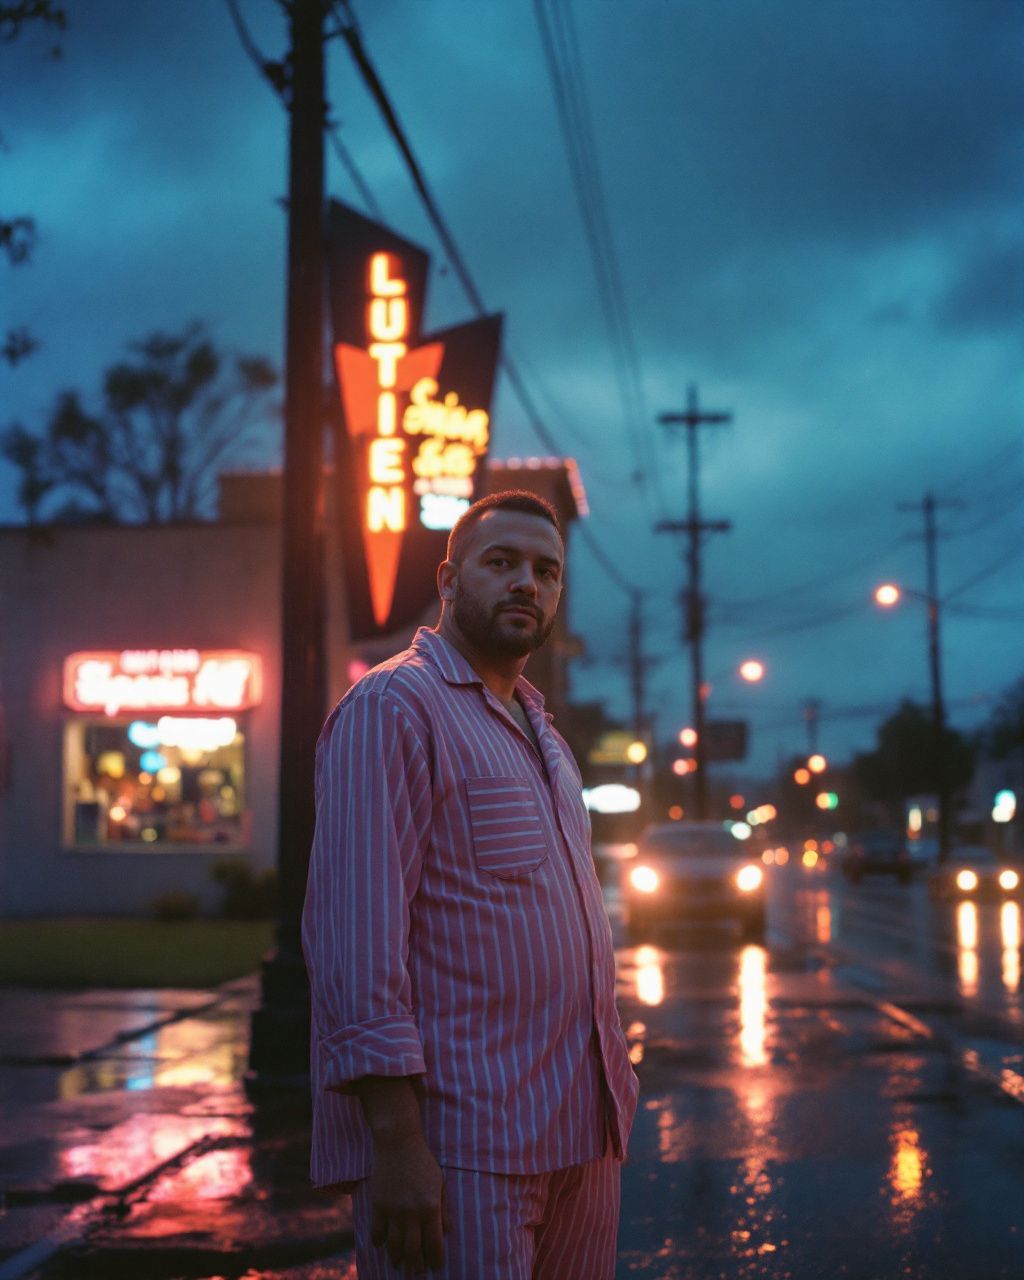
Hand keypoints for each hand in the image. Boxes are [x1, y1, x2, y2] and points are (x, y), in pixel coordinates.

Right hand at [369, 1131, 447, 1271]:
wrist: (398, 1142)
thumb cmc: (423, 1161)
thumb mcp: (440, 1182)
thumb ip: (443, 1209)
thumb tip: (446, 1233)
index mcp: (431, 1207)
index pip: (434, 1243)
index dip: (435, 1258)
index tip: (436, 1266)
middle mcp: (412, 1212)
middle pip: (413, 1249)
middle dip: (415, 1264)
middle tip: (416, 1272)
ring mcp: (393, 1210)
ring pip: (394, 1245)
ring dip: (397, 1258)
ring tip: (399, 1265)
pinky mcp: (378, 1204)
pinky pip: (377, 1231)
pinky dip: (379, 1242)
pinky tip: (382, 1246)